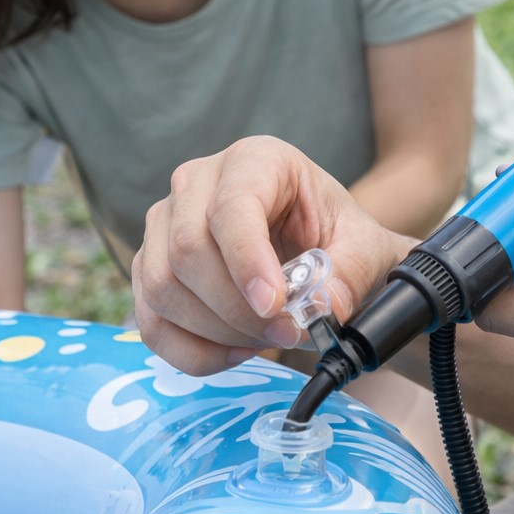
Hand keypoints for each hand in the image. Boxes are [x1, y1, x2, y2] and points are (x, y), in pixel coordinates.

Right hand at [131, 136, 405, 373]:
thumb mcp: (365, 246)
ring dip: (217, 332)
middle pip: (187, 250)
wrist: (318, 246)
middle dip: (237, 309)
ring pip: (163, 288)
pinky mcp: (149, 267)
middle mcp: (197, 182)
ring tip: (268, 338)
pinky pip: (151, 321)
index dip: (247, 261)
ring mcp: (164, 224)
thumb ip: (350, 274)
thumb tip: (323, 307)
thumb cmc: (337, 235)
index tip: (275, 306)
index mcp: (255, 161)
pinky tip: (236, 352)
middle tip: (286, 332)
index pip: (231, 207)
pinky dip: (192, 351)